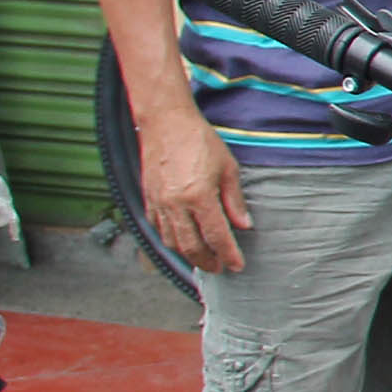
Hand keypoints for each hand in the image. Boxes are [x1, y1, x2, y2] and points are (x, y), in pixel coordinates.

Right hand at [142, 106, 251, 275]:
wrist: (166, 122)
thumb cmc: (200, 141)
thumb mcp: (227, 168)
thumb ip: (234, 200)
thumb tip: (244, 225)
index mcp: (198, 197)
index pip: (216, 236)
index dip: (228, 254)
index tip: (237, 266)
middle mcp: (175, 204)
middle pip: (191, 246)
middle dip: (207, 261)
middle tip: (219, 268)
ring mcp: (158, 203)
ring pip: (171, 241)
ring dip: (188, 255)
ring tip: (203, 259)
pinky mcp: (147, 198)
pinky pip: (158, 228)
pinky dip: (170, 240)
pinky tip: (182, 241)